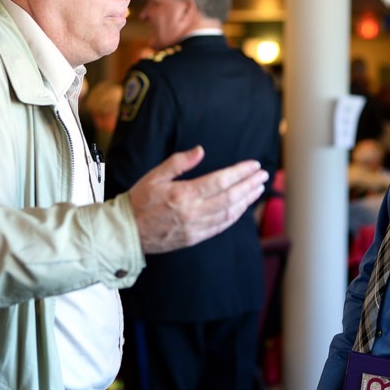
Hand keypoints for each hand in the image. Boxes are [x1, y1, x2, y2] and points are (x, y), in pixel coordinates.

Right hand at [129, 146, 268, 253]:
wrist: (126, 233)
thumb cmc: (138, 202)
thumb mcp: (154, 176)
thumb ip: (178, 162)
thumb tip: (200, 151)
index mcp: (182, 194)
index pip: (220, 181)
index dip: (240, 173)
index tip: (253, 165)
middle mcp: (192, 212)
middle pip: (230, 197)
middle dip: (249, 185)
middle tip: (263, 175)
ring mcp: (195, 228)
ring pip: (229, 213)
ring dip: (247, 200)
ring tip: (258, 188)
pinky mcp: (194, 238)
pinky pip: (221, 226)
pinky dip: (235, 216)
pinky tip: (243, 206)